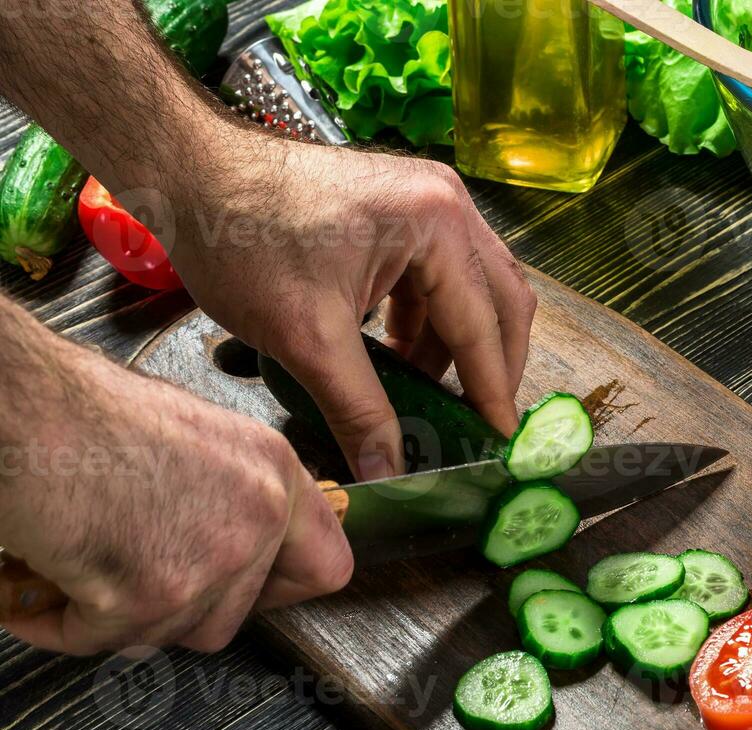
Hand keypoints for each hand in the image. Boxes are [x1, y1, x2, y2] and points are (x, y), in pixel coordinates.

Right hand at [0, 341, 352, 654]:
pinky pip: (105, 640)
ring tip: (77, 567)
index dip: (282, 589)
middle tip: (130, 575)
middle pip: (234, 614)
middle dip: (178, 607)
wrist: (22, 411)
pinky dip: (61, 622)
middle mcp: (257, 517)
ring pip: (172, 633)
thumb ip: (229, 492)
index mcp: (273, 472)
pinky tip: (35, 585)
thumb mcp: (192, 436)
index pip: (326, 565)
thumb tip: (232, 537)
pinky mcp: (149, 598)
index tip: (255, 594)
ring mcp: (209, 563)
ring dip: (119, 615)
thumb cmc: (82, 411)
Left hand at [160, 129, 535, 478]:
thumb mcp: (306, 339)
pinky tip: (400, 359)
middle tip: (482, 423)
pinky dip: (430, 322)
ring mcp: (428, 201)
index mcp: (436, 225)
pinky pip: (440, 275)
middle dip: (494, 366)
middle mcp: (447, 204)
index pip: (482, 326)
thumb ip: (359, 410)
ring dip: (459, 346)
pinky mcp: (403, 209)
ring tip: (432, 398)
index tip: (502, 442)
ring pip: (475, 288)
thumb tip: (386, 472)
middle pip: (502, 300)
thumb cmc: (242, 239)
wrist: (187, 173)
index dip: (492, 392)